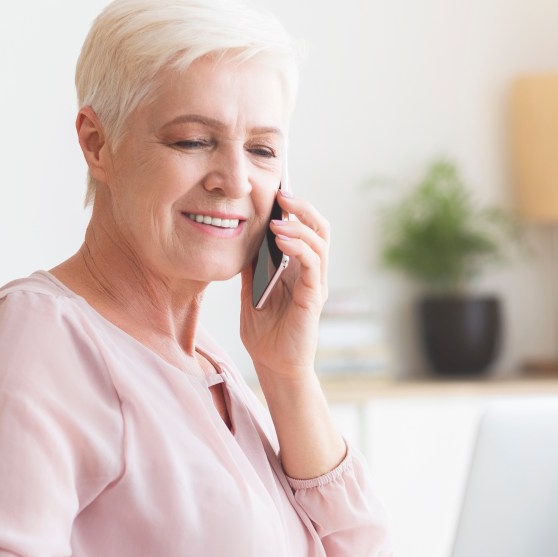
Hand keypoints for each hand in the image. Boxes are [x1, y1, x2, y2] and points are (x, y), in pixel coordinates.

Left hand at [240, 191, 329, 380]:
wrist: (273, 366)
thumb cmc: (264, 333)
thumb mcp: (250, 290)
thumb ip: (251, 266)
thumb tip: (238, 237)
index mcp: (298, 268)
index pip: (305, 229)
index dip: (294, 208)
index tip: (276, 190)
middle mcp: (312, 273)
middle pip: (319, 229)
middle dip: (302, 207)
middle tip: (282, 194)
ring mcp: (315, 284)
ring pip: (319, 242)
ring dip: (299, 225)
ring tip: (277, 217)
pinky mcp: (313, 298)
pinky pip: (311, 265)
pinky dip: (298, 248)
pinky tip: (281, 239)